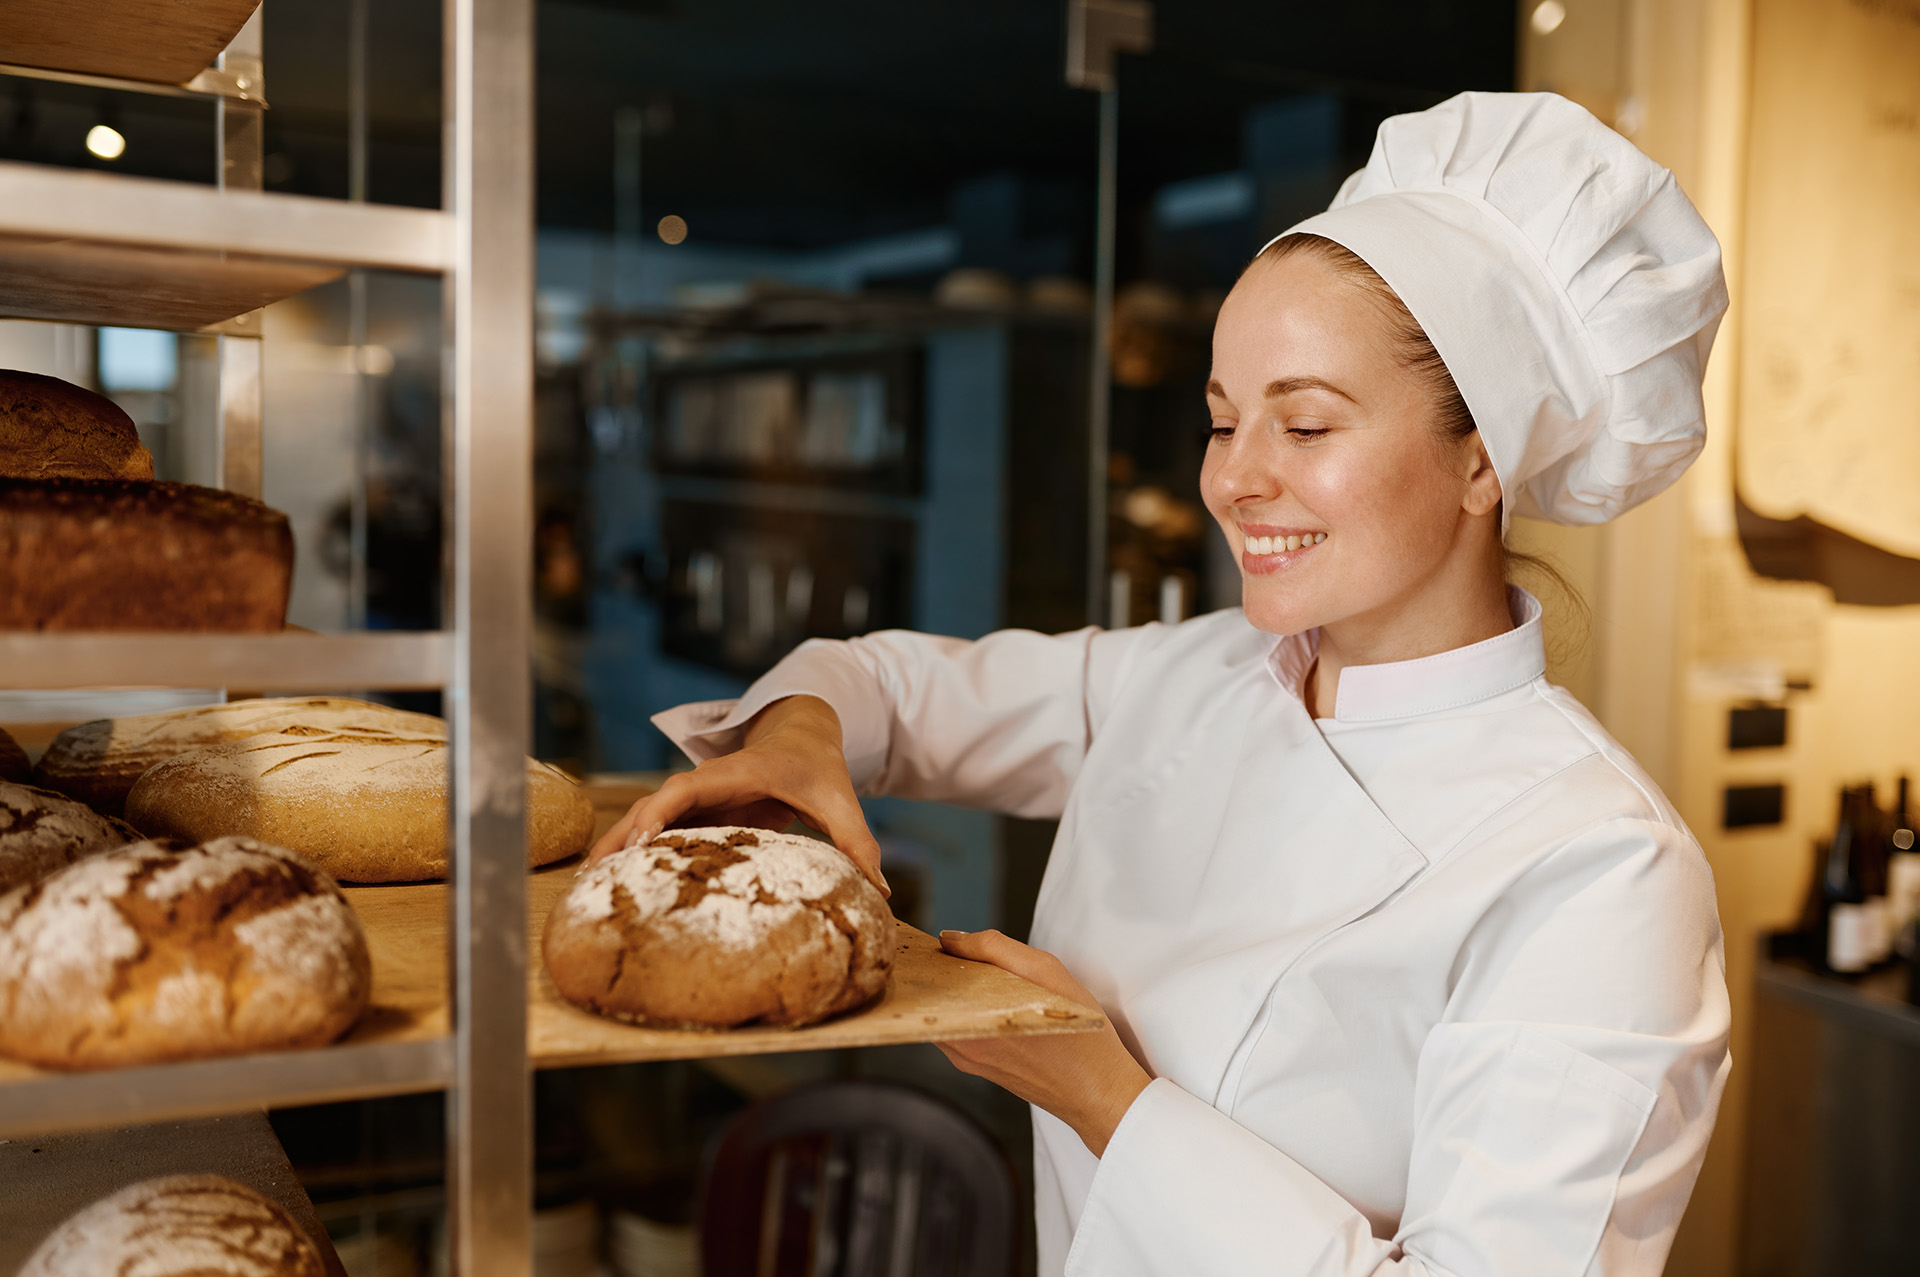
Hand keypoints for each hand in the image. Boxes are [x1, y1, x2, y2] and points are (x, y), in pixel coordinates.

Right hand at [586, 696, 888, 896]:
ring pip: (648, 820)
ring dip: (619, 846)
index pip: (686, 789)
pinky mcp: (698, 816)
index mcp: (735, 774)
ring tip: (589, 885)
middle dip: (622, 835)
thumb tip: (879, 889)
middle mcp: (706, 785)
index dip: (661, 811)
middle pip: (652, 806)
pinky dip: (636, 853)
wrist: (803, 738)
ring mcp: (698, 801)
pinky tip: (617, 885)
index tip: (641, 839)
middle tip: (593, 874)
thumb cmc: (818, 768)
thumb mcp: (839, 801)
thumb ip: (858, 842)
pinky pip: (661, 833)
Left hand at [935, 930, 1150, 1157]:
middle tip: (964, 951)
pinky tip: (996, 1000)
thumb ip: (993, 948)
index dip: (934, 954)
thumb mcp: (1046, 972)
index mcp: (970, 1021)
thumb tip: (949, 939)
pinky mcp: (980, 1068)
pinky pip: (962, 1029)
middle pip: (934, 997)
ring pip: (947, 1013)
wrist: (1100, 1092)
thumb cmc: (1080, 1034)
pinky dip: (972, 1010)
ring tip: (984, 974)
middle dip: (945, 972)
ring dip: (960, 992)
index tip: (942, 940)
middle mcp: (962, 1045)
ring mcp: (969, 1060)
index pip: (930, 978)